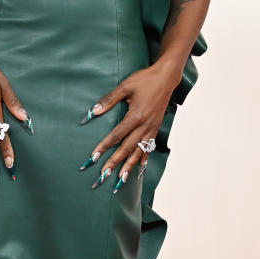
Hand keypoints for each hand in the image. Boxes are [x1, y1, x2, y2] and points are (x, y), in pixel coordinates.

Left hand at [77, 60, 179, 192]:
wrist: (166, 78)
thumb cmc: (145, 80)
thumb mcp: (125, 86)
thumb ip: (109, 100)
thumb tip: (93, 112)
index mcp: (135, 116)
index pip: (116, 135)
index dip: (104, 147)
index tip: (93, 157)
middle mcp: (144, 126)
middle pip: (126, 148)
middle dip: (114, 163)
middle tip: (103, 175)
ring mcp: (151, 129)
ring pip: (138, 152)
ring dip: (128, 167)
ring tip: (119, 181)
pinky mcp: (155, 129)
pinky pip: (148, 148)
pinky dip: (142, 160)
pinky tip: (138, 170)